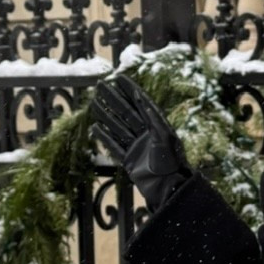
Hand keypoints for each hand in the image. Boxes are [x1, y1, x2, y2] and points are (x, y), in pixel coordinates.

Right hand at [91, 74, 191, 211]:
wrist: (167, 187)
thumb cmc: (170, 162)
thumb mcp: (165, 138)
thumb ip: (154, 119)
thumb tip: (143, 100)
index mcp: (157, 126)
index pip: (141, 103)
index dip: (130, 90)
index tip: (118, 77)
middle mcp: (145, 134)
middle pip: (126, 111)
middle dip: (114, 98)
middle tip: (100, 85)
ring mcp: (136, 146)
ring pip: (117, 126)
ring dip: (106, 114)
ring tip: (93, 103)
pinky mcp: (129, 159)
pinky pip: (114, 145)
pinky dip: (104, 137)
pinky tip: (95, 127)